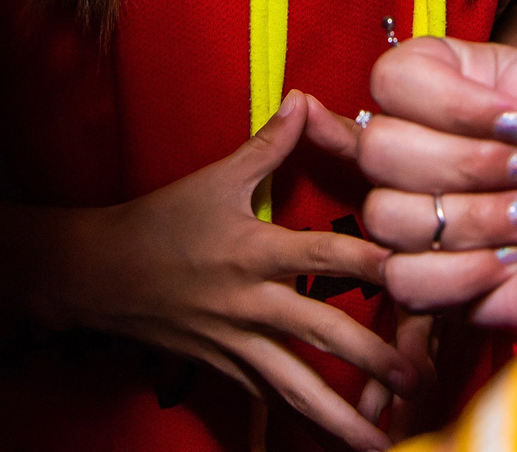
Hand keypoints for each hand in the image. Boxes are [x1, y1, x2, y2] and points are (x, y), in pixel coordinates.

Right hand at [37, 91, 414, 451]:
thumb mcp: (215, 179)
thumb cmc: (159, 222)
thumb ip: (269, 145)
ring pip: (295, 386)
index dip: (372, 264)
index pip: (325, 256)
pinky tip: (324, 446)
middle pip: (322, 334)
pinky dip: (295, 426)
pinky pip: (267, 402)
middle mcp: (250, 302)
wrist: (96, 274)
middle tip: (420, 382)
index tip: (418, 277)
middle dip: (373, 360)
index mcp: (254, 251)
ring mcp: (236, 343)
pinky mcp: (223, 368)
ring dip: (340, 420)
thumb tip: (306, 99)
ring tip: (382, 448)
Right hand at [330, 0, 516, 325]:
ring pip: (388, 218)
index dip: (453, 108)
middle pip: (381, 153)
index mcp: (450, 85)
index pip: (389, 84)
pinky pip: (406, 279)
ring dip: (481, 224)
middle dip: (475, 169)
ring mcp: (425, 213)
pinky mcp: (430, 279)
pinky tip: (514, 261)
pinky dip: (470, 277)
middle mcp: (427, 145)